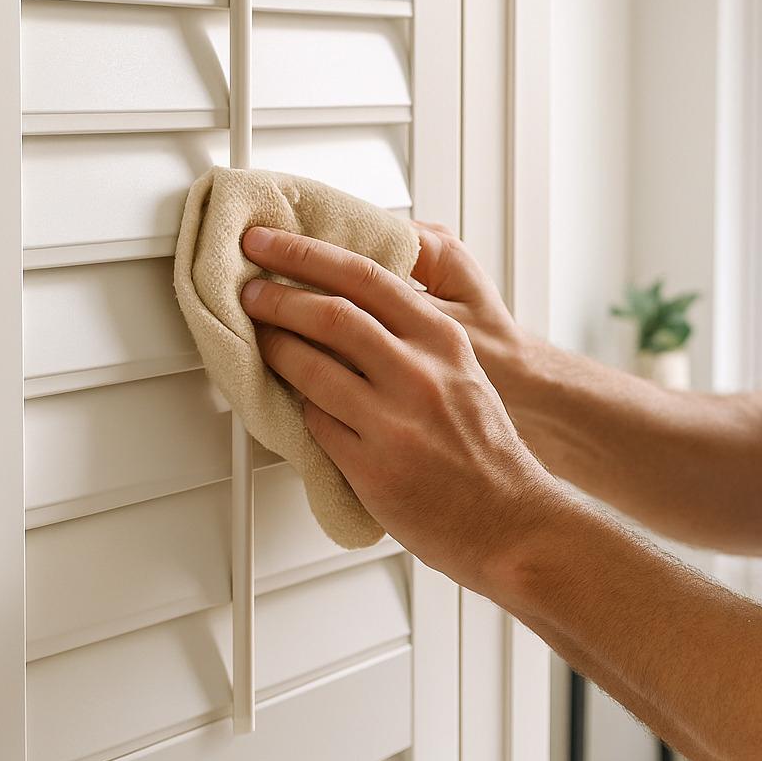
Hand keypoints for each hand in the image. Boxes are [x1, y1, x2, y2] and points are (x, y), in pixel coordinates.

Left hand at [238, 226, 561, 588]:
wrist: (511, 520)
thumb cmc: (486, 450)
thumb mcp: (466, 371)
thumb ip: (418, 335)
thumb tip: (356, 300)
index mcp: (444, 340)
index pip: (366, 276)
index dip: (306, 253)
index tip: (268, 241)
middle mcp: (421, 373)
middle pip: (331, 314)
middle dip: (277, 296)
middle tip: (250, 290)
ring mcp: (395, 422)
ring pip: (311, 367)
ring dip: (273, 348)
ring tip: (259, 338)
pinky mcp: (372, 468)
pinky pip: (314, 423)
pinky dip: (294, 406)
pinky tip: (285, 397)